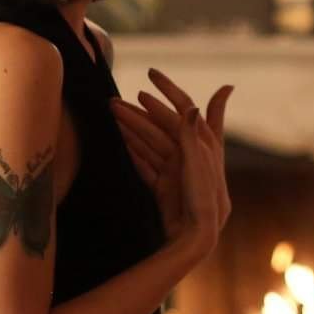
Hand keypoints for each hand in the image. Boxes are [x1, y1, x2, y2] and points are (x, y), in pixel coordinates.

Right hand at [110, 69, 231, 260]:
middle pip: (161, 127)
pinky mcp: (165, 189)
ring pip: (150, 143)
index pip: (184, 108)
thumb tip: (190, 105)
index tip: (151, 73)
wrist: (197, 240)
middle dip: (139, 112)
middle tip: (113, 101)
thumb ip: (190, 135)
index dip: (169, 90)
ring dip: (131, 129)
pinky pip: (146, 165)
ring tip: (110, 115)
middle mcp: (190, 155)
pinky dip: (133, 152)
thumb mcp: (198, 164)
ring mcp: (176, 172)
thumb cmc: (204, 201)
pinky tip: (119, 140)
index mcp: (203, 145)